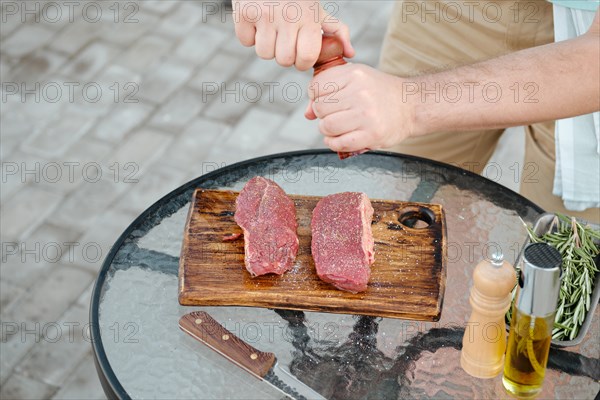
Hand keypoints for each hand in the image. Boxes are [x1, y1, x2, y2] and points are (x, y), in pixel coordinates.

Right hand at [233, 0, 353, 70]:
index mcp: (309, 18)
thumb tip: (350, 53)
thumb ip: (336, 31)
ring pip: (264, 54)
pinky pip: (246, 41)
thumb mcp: (318, 10)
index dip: (302, 61)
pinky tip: (257, 21)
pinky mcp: (244, 13)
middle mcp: (287, 17)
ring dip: (266, 45)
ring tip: (270, 28)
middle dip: (283, 54)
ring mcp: (264, 15)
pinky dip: (249, 35)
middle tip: (284, 38)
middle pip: (283, 61)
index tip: (300, 54)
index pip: (305, 59)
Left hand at [305, 64, 414, 151]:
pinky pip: (339, 143)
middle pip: (320, 108)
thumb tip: (308, 113)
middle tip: (335, 115)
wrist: (411, 105)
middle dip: (323, 114)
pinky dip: (333, 143)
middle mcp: (360, 93)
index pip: (316, 87)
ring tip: (338, 127)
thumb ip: (329, 91)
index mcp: (354, 75)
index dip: (316, 96)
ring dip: (327, 130)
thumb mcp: (356, 80)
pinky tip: (339, 139)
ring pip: (327, 126)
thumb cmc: (378, 92)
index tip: (326, 99)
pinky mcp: (371, 135)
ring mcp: (366, 115)